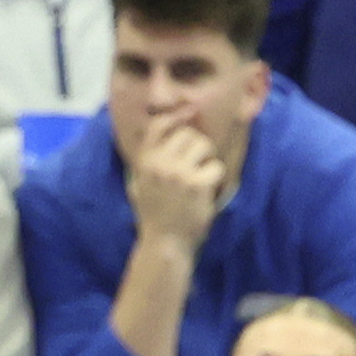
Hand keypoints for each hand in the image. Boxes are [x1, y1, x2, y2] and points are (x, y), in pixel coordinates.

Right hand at [128, 119, 226, 247]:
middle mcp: (159, 163)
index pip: (158, 126)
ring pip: (204, 145)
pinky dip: (216, 178)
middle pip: (188, 134)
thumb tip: (166, 128)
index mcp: (144, 161)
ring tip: (201, 176)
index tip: (191, 112)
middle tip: (197, 165)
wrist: (164, 243)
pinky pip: (216, 166)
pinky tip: (207, 190)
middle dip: (197, 146)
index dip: (177, 115)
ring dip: (207, 160)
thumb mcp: (140, 183)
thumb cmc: (154, 213)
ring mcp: (178, 173)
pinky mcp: (197, 184)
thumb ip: (148, 158)